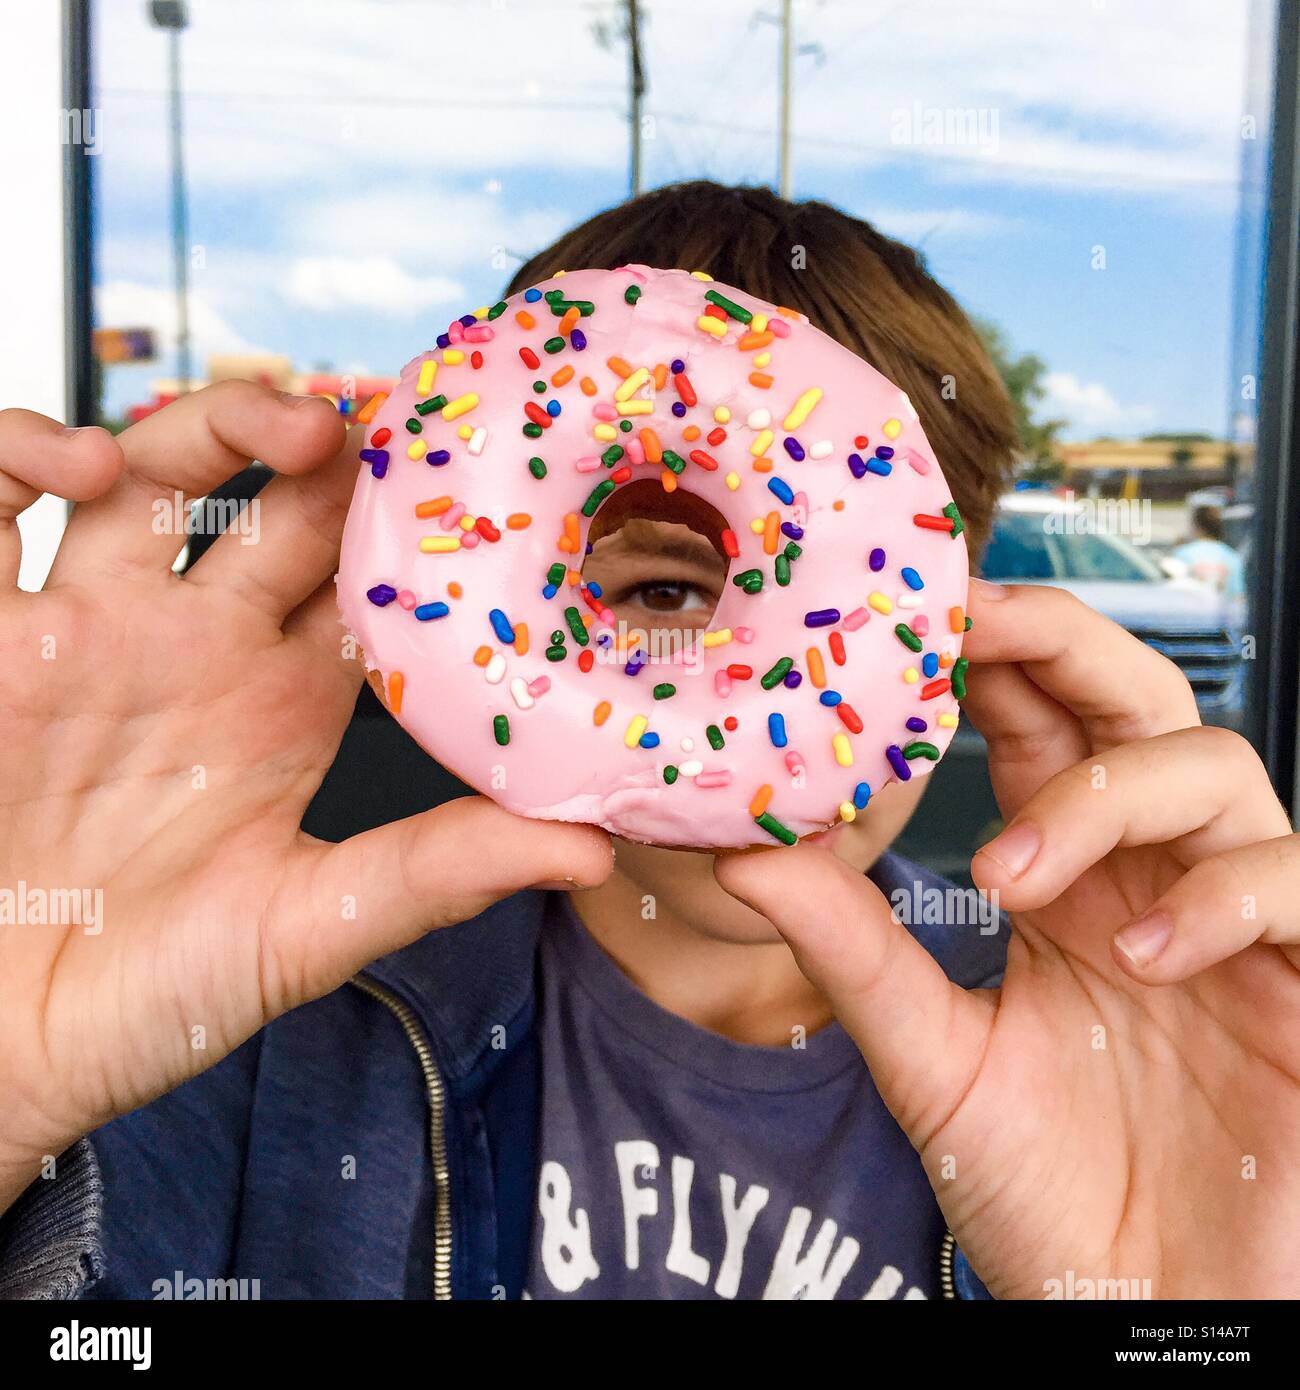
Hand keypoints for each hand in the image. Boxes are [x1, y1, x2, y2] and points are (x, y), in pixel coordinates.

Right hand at [0, 387, 609, 1206]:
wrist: (6, 1048)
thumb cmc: (155, 996)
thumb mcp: (309, 925)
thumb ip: (437, 873)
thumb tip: (595, 850)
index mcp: (284, 698)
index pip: (361, 573)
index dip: (409, 517)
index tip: (466, 466)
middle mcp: (198, 644)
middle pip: (268, 497)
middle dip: (321, 440)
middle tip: (371, 418)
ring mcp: (91, 630)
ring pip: (148, 472)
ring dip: (206, 421)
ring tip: (274, 432)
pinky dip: (20, 454)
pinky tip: (77, 469)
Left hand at [717, 579, 1298, 1298]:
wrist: (1137, 1310)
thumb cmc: (1041, 1187)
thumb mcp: (929, 1057)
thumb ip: (853, 949)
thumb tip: (745, 851)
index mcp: (1065, 872)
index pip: (1038, 718)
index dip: (989, 649)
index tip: (917, 610)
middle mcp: (1150, 872)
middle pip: (1136, 698)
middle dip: (1065, 642)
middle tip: (980, 631)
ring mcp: (1234, 918)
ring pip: (1217, 767)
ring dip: (1112, 794)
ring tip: (1017, 878)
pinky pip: (1294, 880)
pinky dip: (1218, 894)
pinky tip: (1142, 956)